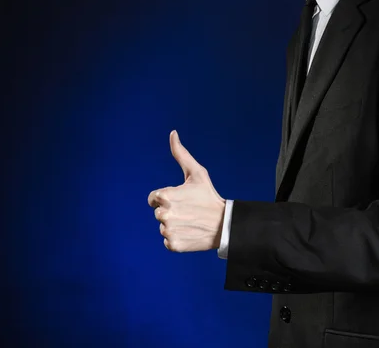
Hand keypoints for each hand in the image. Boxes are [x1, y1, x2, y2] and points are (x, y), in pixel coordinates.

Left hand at [148, 130, 225, 252]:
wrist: (225, 224)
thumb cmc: (209, 196)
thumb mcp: (197, 173)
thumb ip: (180, 154)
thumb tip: (172, 133)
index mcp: (165, 195)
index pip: (153, 199)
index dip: (167, 198)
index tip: (182, 200)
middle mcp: (163, 214)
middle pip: (158, 213)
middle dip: (171, 212)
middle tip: (189, 211)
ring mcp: (167, 231)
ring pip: (163, 227)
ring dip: (175, 225)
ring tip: (191, 222)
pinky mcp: (172, 245)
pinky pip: (168, 241)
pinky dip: (178, 238)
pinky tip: (191, 232)